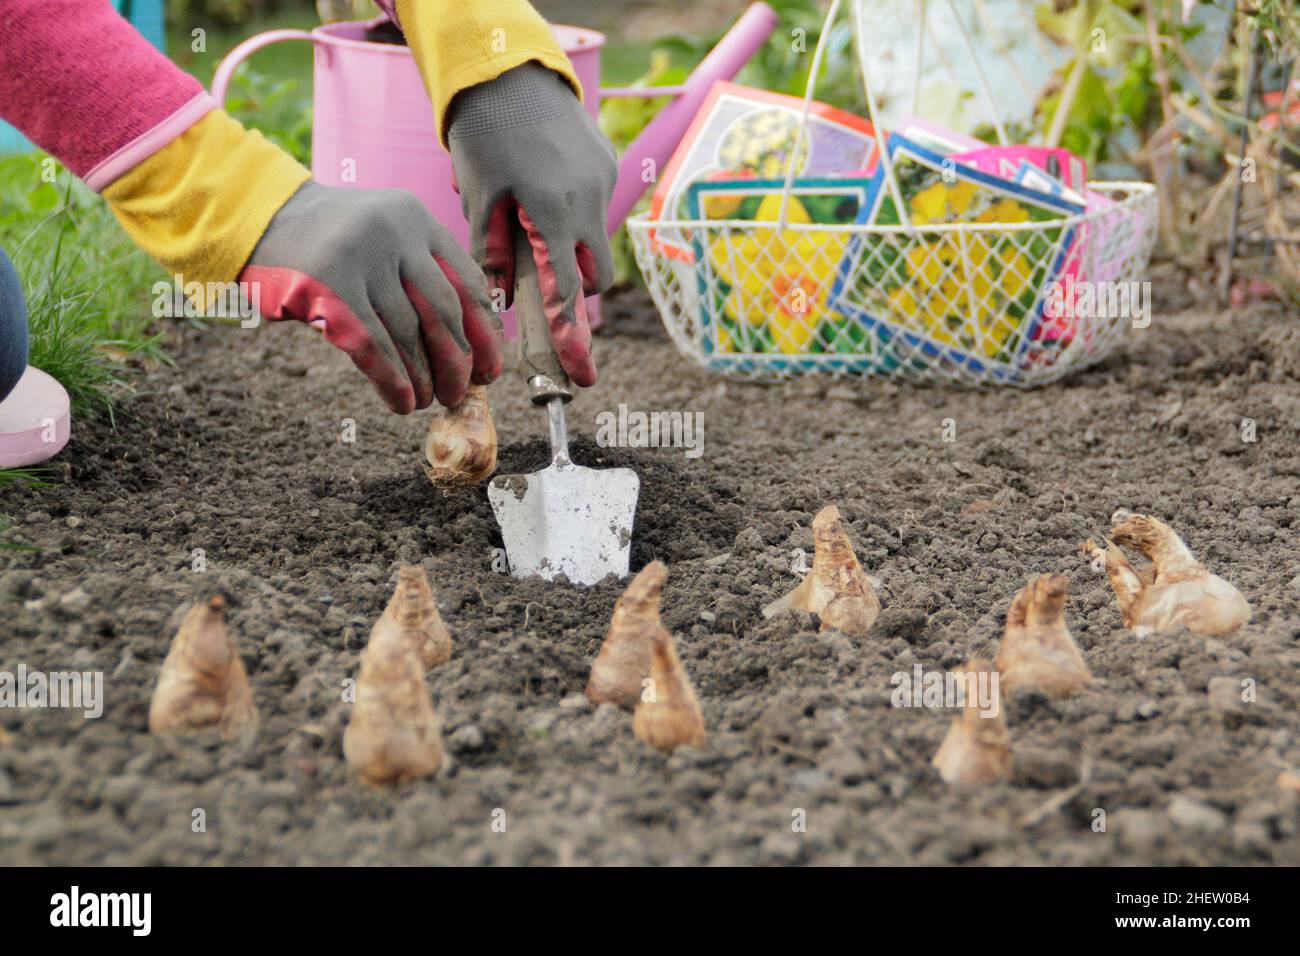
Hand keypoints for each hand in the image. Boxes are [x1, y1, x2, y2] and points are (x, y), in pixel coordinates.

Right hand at [240, 182, 502, 412]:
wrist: (254, 216)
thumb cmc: (329, 240)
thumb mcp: (384, 236)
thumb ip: (422, 273)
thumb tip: (468, 347)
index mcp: (417, 219)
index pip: (468, 282)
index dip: (485, 333)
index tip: (491, 370)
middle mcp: (394, 232)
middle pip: (444, 310)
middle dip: (458, 361)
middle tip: (460, 393)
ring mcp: (360, 256)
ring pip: (407, 333)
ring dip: (422, 376)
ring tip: (425, 401)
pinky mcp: (326, 284)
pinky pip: (372, 344)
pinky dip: (393, 379)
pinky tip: (401, 401)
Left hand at [448, 62, 616, 387]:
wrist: (513, 71)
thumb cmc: (485, 135)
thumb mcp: (479, 196)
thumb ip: (492, 250)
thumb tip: (500, 300)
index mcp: (552, 213)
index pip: (566, 290)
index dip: (570, 334)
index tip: (580, 374)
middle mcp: (588, 201)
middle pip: (595, 276)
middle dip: (574, 288)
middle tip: (545, 282)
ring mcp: (604, 182)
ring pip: (596, 241)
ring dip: (573, 248)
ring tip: (532, 221)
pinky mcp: (608, 164)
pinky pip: (595, 205)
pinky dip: (574, 212)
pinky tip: (543, 185)